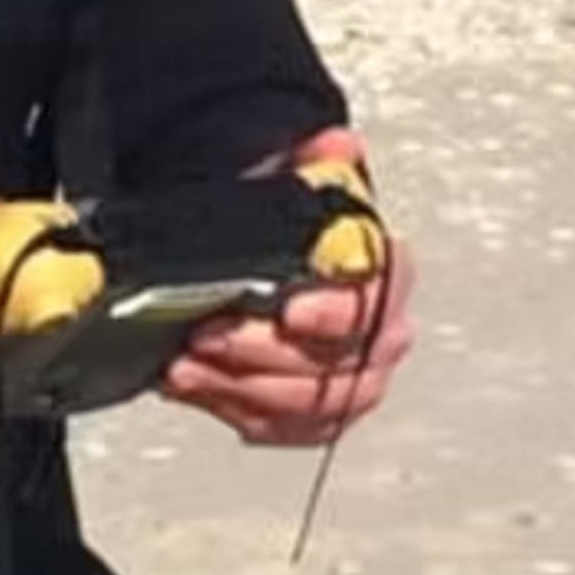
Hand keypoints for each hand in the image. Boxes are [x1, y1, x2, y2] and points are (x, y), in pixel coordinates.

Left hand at [158, 128, 416, 445]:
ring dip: (240, 388)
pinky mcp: (323, 418)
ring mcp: (356, 384)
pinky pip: (285, 430)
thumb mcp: (303, 187)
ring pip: (308, 405)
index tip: (290, 310)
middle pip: (335, 365)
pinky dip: (236, 412)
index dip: (334, 310)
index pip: (375, 300)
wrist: (285, 273)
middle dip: (261, 354)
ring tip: (186, 367)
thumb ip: (319, 165)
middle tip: (207, 335)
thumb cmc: (299, 237)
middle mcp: (384, 338)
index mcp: (388, 278)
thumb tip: (336, 144)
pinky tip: (196, 389)